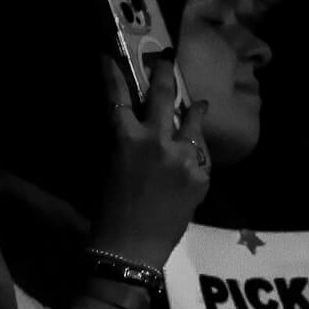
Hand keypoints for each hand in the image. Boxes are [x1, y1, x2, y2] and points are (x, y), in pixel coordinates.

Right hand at [90, 54, 211, 266]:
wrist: (130, 252)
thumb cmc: (107, 214)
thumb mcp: (108, 169)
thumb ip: (123, 144)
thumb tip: (133, 129)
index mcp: (125, 139)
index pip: (117, 97)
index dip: (112, 75)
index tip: (109, 56)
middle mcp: (157, 141)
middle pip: (163, 96)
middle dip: (163, 73)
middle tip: (165, 59)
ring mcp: (184, 158)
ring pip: (192, 124)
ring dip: (194, 111)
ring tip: (200, 103)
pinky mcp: (201, 177)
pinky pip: (199, 158)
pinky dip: (194, 156)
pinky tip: (193, 158)